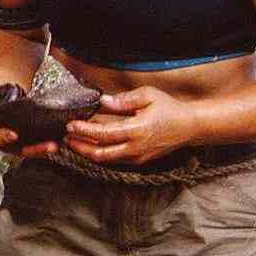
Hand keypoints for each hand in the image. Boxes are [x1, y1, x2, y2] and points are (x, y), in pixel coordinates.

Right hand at [0, 88, 59, 158]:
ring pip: (33, 149)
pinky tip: (62, 136)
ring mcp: (21, 142)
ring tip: (58, 144)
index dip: (4, 138)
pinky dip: (51, 139)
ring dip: (45, 148)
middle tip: (49, 146)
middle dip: (35, 149)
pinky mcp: (33, 137)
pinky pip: (42, 141)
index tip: (14, 134)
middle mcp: (7, 142)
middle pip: (20, 150)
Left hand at [63, 86, 194, 164]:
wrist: (190, 127)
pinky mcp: (139, 160)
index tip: (70, 125)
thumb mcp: (148, 96)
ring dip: (88, 152)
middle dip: (80, 147)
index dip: (85, 131)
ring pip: (107, 159)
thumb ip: (124, 99)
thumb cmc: (169, 109)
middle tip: (65, 138)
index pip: (104, 134)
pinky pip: (115, 159)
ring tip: (72, 142)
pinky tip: (90, 146)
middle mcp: (136, 148)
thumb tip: (103, 101)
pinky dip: (100, 154)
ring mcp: (138, 156)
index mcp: (138, 130)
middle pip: (101, 154)